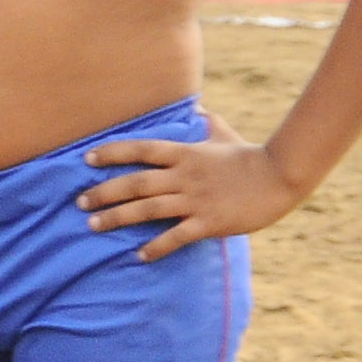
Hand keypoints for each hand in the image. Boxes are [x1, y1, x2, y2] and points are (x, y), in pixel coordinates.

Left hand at [78, 119, 297, 260]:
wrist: (282, 176)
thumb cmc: (250, 155)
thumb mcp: (223, 133)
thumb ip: (205, 121)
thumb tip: (195, 105)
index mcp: (185, 153)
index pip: (141, 149)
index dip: (112, 153)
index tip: (86, 158)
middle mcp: (184, 176)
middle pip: (135, 183)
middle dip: (104, 192)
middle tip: (79, 202)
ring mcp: (196, 200)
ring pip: (148, 210)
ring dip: (118, 218)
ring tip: (93, 226)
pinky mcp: (209, 222)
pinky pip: (176, 237)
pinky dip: (156, 247)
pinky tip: (139, 255)